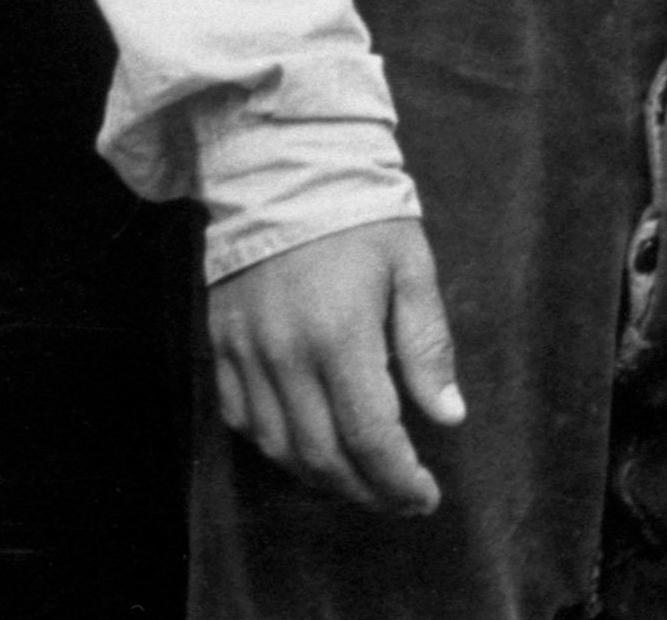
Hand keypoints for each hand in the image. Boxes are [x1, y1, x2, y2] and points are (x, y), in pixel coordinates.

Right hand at [208, 216, 466, 513]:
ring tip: (361, 481)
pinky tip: (308, 447)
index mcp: (341, 335)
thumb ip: (427, 345)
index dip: (398, 479)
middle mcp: (286, 356)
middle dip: (365, 489)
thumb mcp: (412, 267)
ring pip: (279, 449)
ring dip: (322, 478)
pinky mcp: (220, 348)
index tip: (424, 496)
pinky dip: (277, 448)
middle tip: (399, 498)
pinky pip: (242, 422)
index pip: (369, 436)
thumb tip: (447, 416)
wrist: (283, 168)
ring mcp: (245, 355)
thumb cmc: (362, 215)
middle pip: (322, 455)